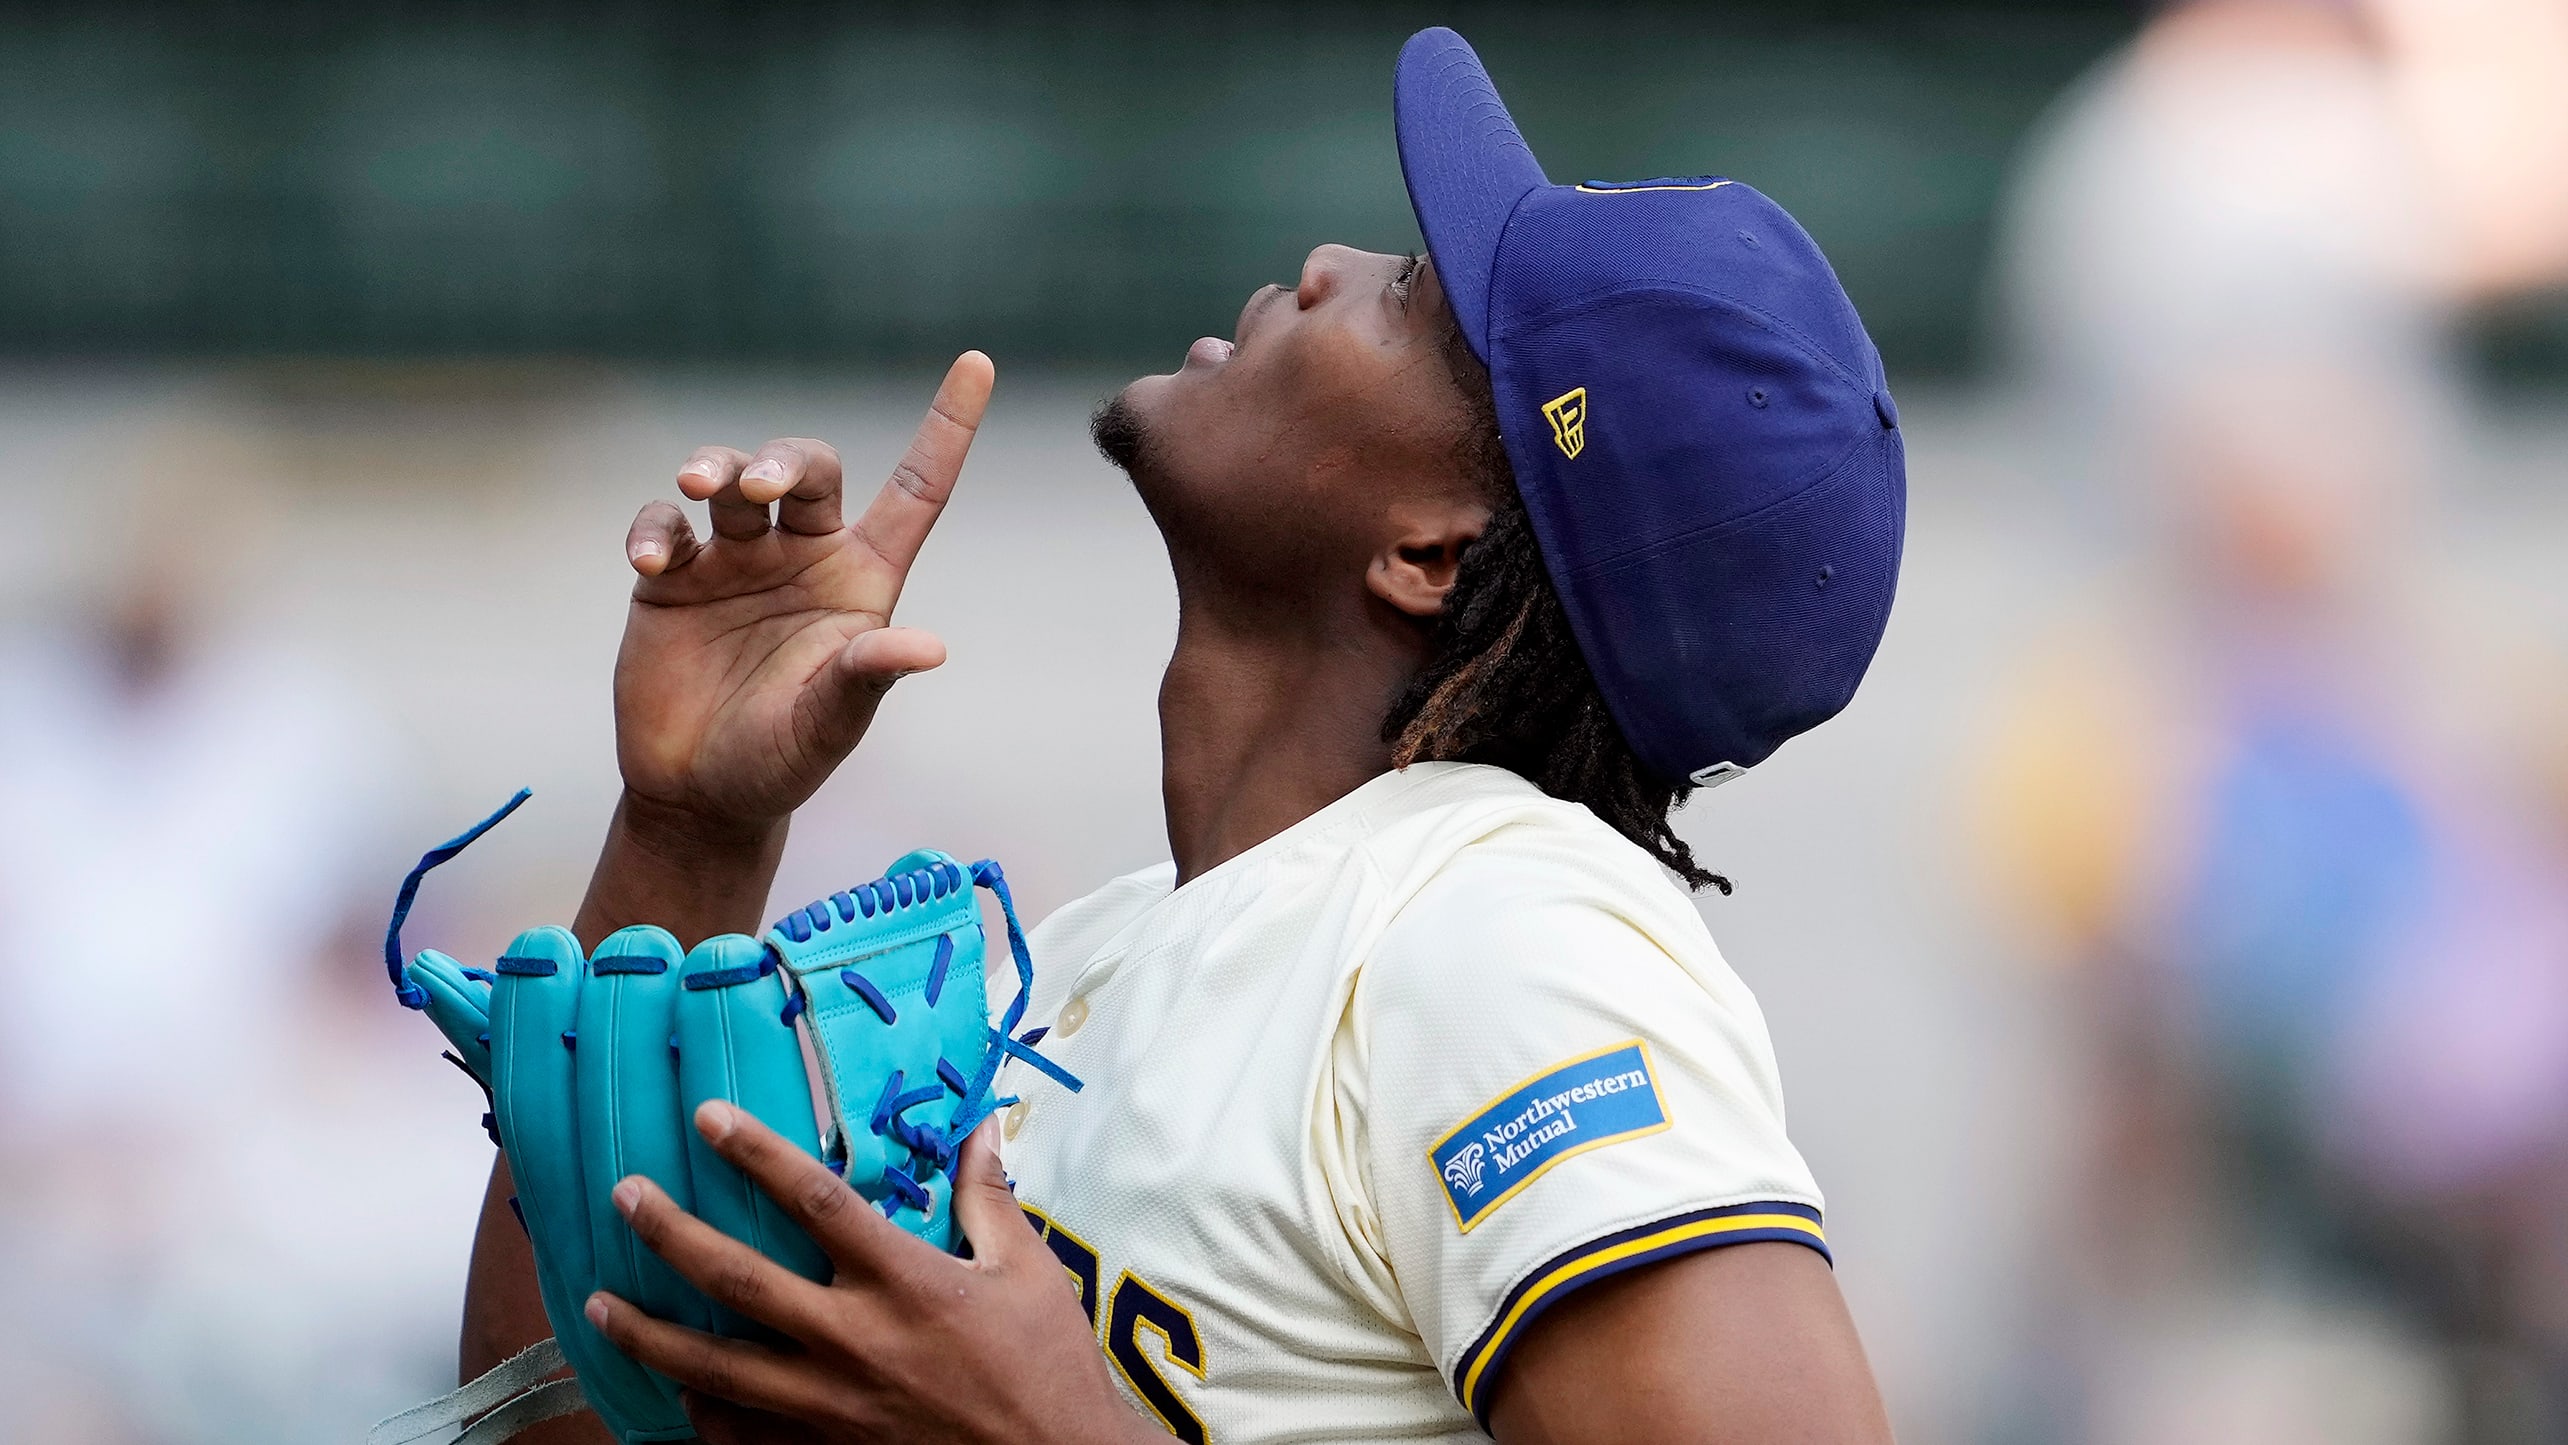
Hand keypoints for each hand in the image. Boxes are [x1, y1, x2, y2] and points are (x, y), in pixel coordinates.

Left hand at [584, 1103, 1150, 1444]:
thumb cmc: (1048, 1369)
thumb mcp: (1028, 1272)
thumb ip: (988, 1198)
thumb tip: (979, 1127)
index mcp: (904, 1282)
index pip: (814, 1200)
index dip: (756, 1153)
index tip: (707, 1117)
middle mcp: (854, 1341)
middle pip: (738, 1280)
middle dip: (671, 1234)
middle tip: (624, 1197)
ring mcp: (830, 1408)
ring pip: (715, 1369)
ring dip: (649, 1334)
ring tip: (597, 1306)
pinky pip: (740, 1438)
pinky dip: (701, 1415)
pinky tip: (674, 1394)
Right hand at [616, 352, 994, 831]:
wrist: (698, 793)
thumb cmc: (782, 759)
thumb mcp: (830, 724)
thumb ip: (867, 679)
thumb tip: (929, 648)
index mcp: (863, 579)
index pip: (915, 488)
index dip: (946, 427)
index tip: (977, 362)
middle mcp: (804, 555)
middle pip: (809, 469)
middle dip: (783, 459)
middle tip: (757, 486)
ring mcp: (736, 560)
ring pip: (731, 479)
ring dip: (714, 468)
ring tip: (700, 489)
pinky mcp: (672, 577)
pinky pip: (663, 524)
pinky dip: (654, 528)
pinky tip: (649, 559)